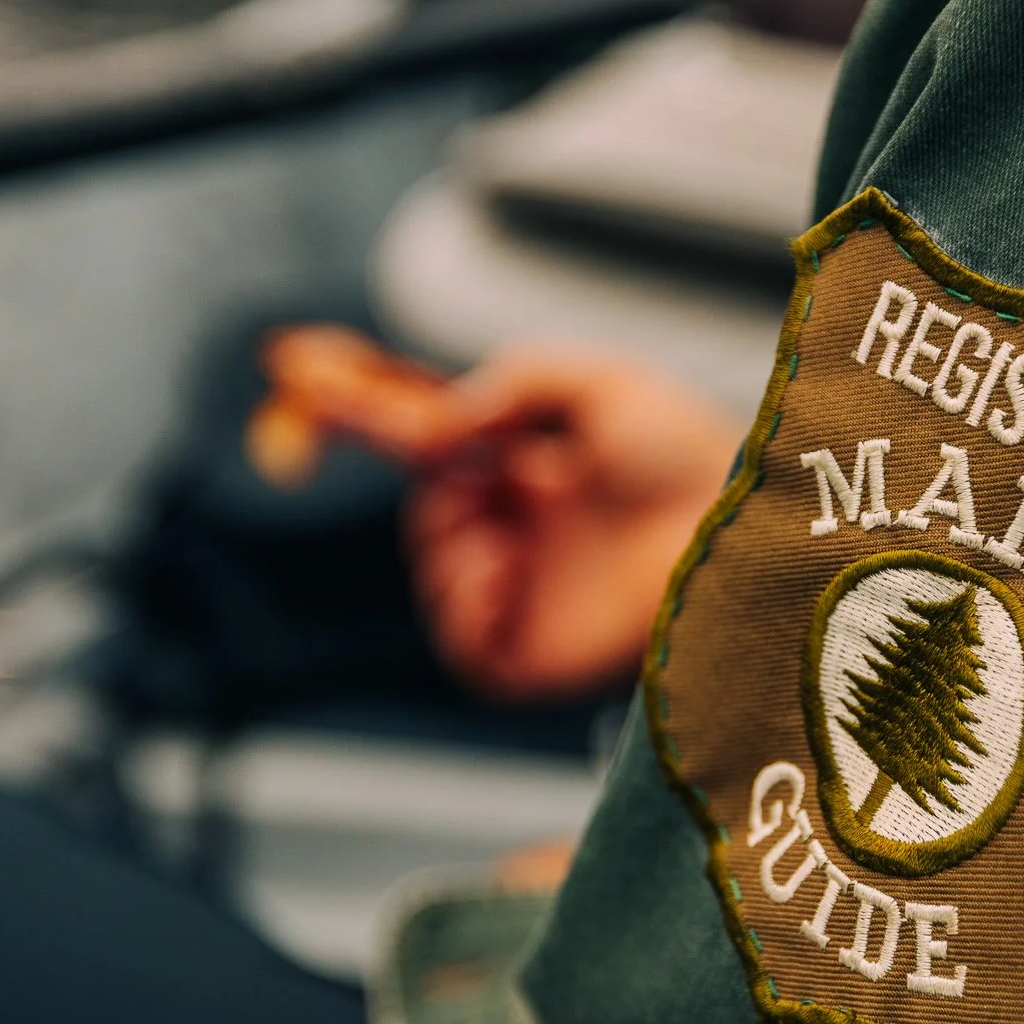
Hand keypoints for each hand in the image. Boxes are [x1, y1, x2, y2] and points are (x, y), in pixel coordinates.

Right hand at [254, 331, 739, 698]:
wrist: (728, 537)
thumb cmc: (690, 463)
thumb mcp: (600, 382)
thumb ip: (513, 381)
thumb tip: (445, 427)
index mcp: (541, 472)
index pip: (435, 440)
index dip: (367, 407)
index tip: (295, 365)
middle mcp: (530, 534)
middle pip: (428, 504)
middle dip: (430, 475)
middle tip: (471, 459)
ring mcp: (528, 597)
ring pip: (434, 561)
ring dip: (451, 529)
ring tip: (511, 520)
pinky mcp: (529, 658)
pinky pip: (458, 631)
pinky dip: (465, 592)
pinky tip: (506, 568)